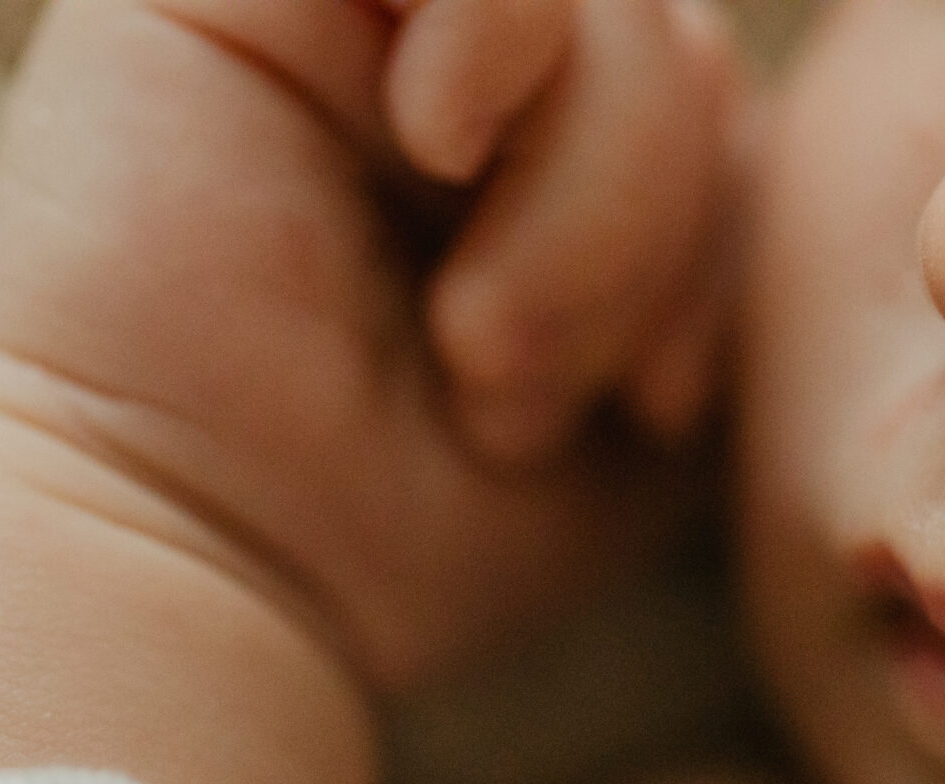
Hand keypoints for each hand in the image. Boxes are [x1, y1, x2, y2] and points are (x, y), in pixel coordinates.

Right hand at [0, 0, 743, 690]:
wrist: (191, 567)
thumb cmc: (396, 526)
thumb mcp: (632, 391)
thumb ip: (710, 234)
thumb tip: (754, 115)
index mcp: (521, 153)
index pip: (710, 99)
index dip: (717, 237)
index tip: (651, 407)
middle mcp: (432, 61)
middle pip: (674, 40)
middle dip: (643, 232)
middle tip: (516, 389)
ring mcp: (344, 9)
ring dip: (587, 181)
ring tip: (472, 339)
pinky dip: (504, 17)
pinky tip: (429, 139)